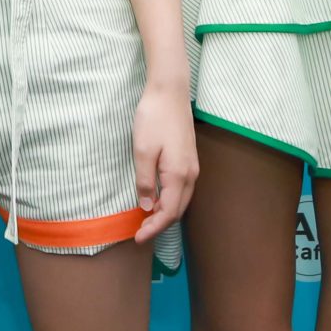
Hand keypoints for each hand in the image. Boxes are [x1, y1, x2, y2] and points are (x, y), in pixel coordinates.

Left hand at [132, 82, 197, 242]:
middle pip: (178, 209)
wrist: (170, 92)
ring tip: (146, 220)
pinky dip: (170, 200)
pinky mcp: (188, 160)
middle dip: (160, 224)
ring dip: (165, 212)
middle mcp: (191, 175)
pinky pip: (181, 189)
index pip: (169, 212)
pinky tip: (156, 199)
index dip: (154, 228)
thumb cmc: (153, 118)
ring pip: (181, 200)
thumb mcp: (142, 150)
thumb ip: (145, 180)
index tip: (138, 238)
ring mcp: (192, 167)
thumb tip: (146, 206)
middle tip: (139, 232)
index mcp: (179, 175)